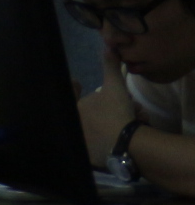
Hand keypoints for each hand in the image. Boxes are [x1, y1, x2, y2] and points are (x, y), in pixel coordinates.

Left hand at [79, 43, 138, 160]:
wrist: (126, 144)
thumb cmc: (116, 113)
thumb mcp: (115, 87)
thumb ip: (110, 67)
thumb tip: (108, 46)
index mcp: (74, 110)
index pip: (68, 95)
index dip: (73, 88)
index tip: (78, 83)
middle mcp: (72, 127)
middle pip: (90, 113)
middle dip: (109, 107)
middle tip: (128, 107)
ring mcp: (80, 144)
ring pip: (98, 128)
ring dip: (115, 123)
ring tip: (136, 120)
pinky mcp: (89, 159)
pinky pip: (100, 147)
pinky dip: (111, 141)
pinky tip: (125, 137)